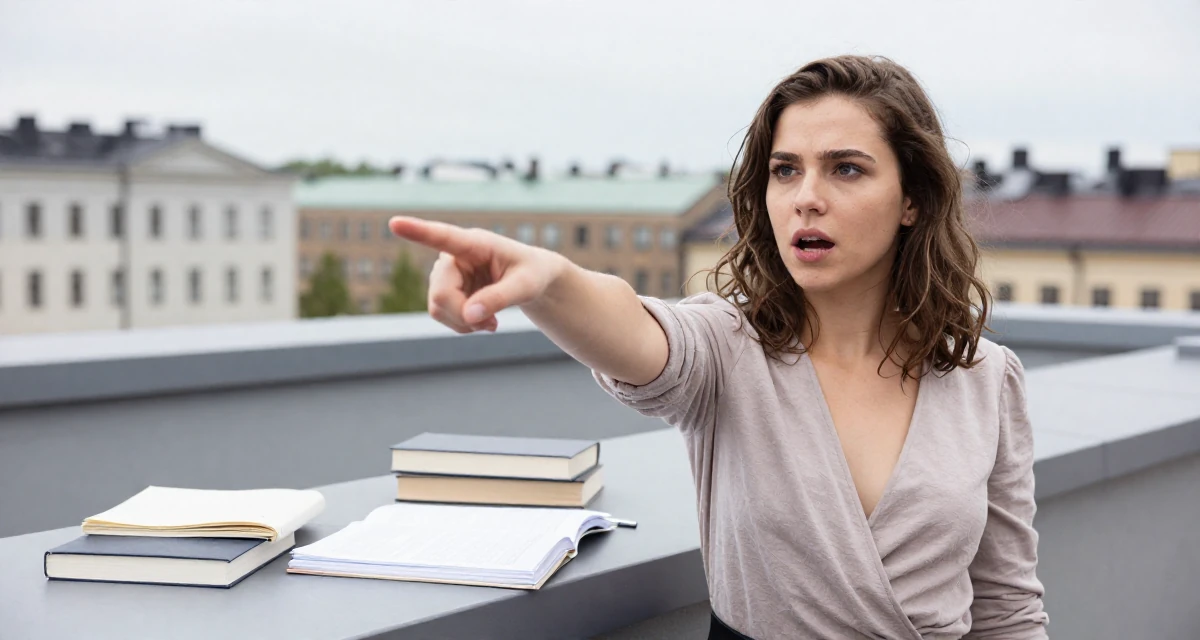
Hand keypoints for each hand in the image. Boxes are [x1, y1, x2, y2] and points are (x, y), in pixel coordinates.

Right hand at [387, 216, 566, 332]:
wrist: (529, 280)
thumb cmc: (532, 274)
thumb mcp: (526, 286)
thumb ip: (499, 298)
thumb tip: (469, 315)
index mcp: (475, 243)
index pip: (443, 236)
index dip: (418, 232)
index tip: (395, 223)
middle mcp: (453, 255)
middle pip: (441, 293)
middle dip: (464, 315)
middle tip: (492, 324)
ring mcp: (446, 273)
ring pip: (437, 307)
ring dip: (463, 322)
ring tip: (491, 322)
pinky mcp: (444, 289)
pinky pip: (441, 315)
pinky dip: (462, 325)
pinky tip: (481, 320)